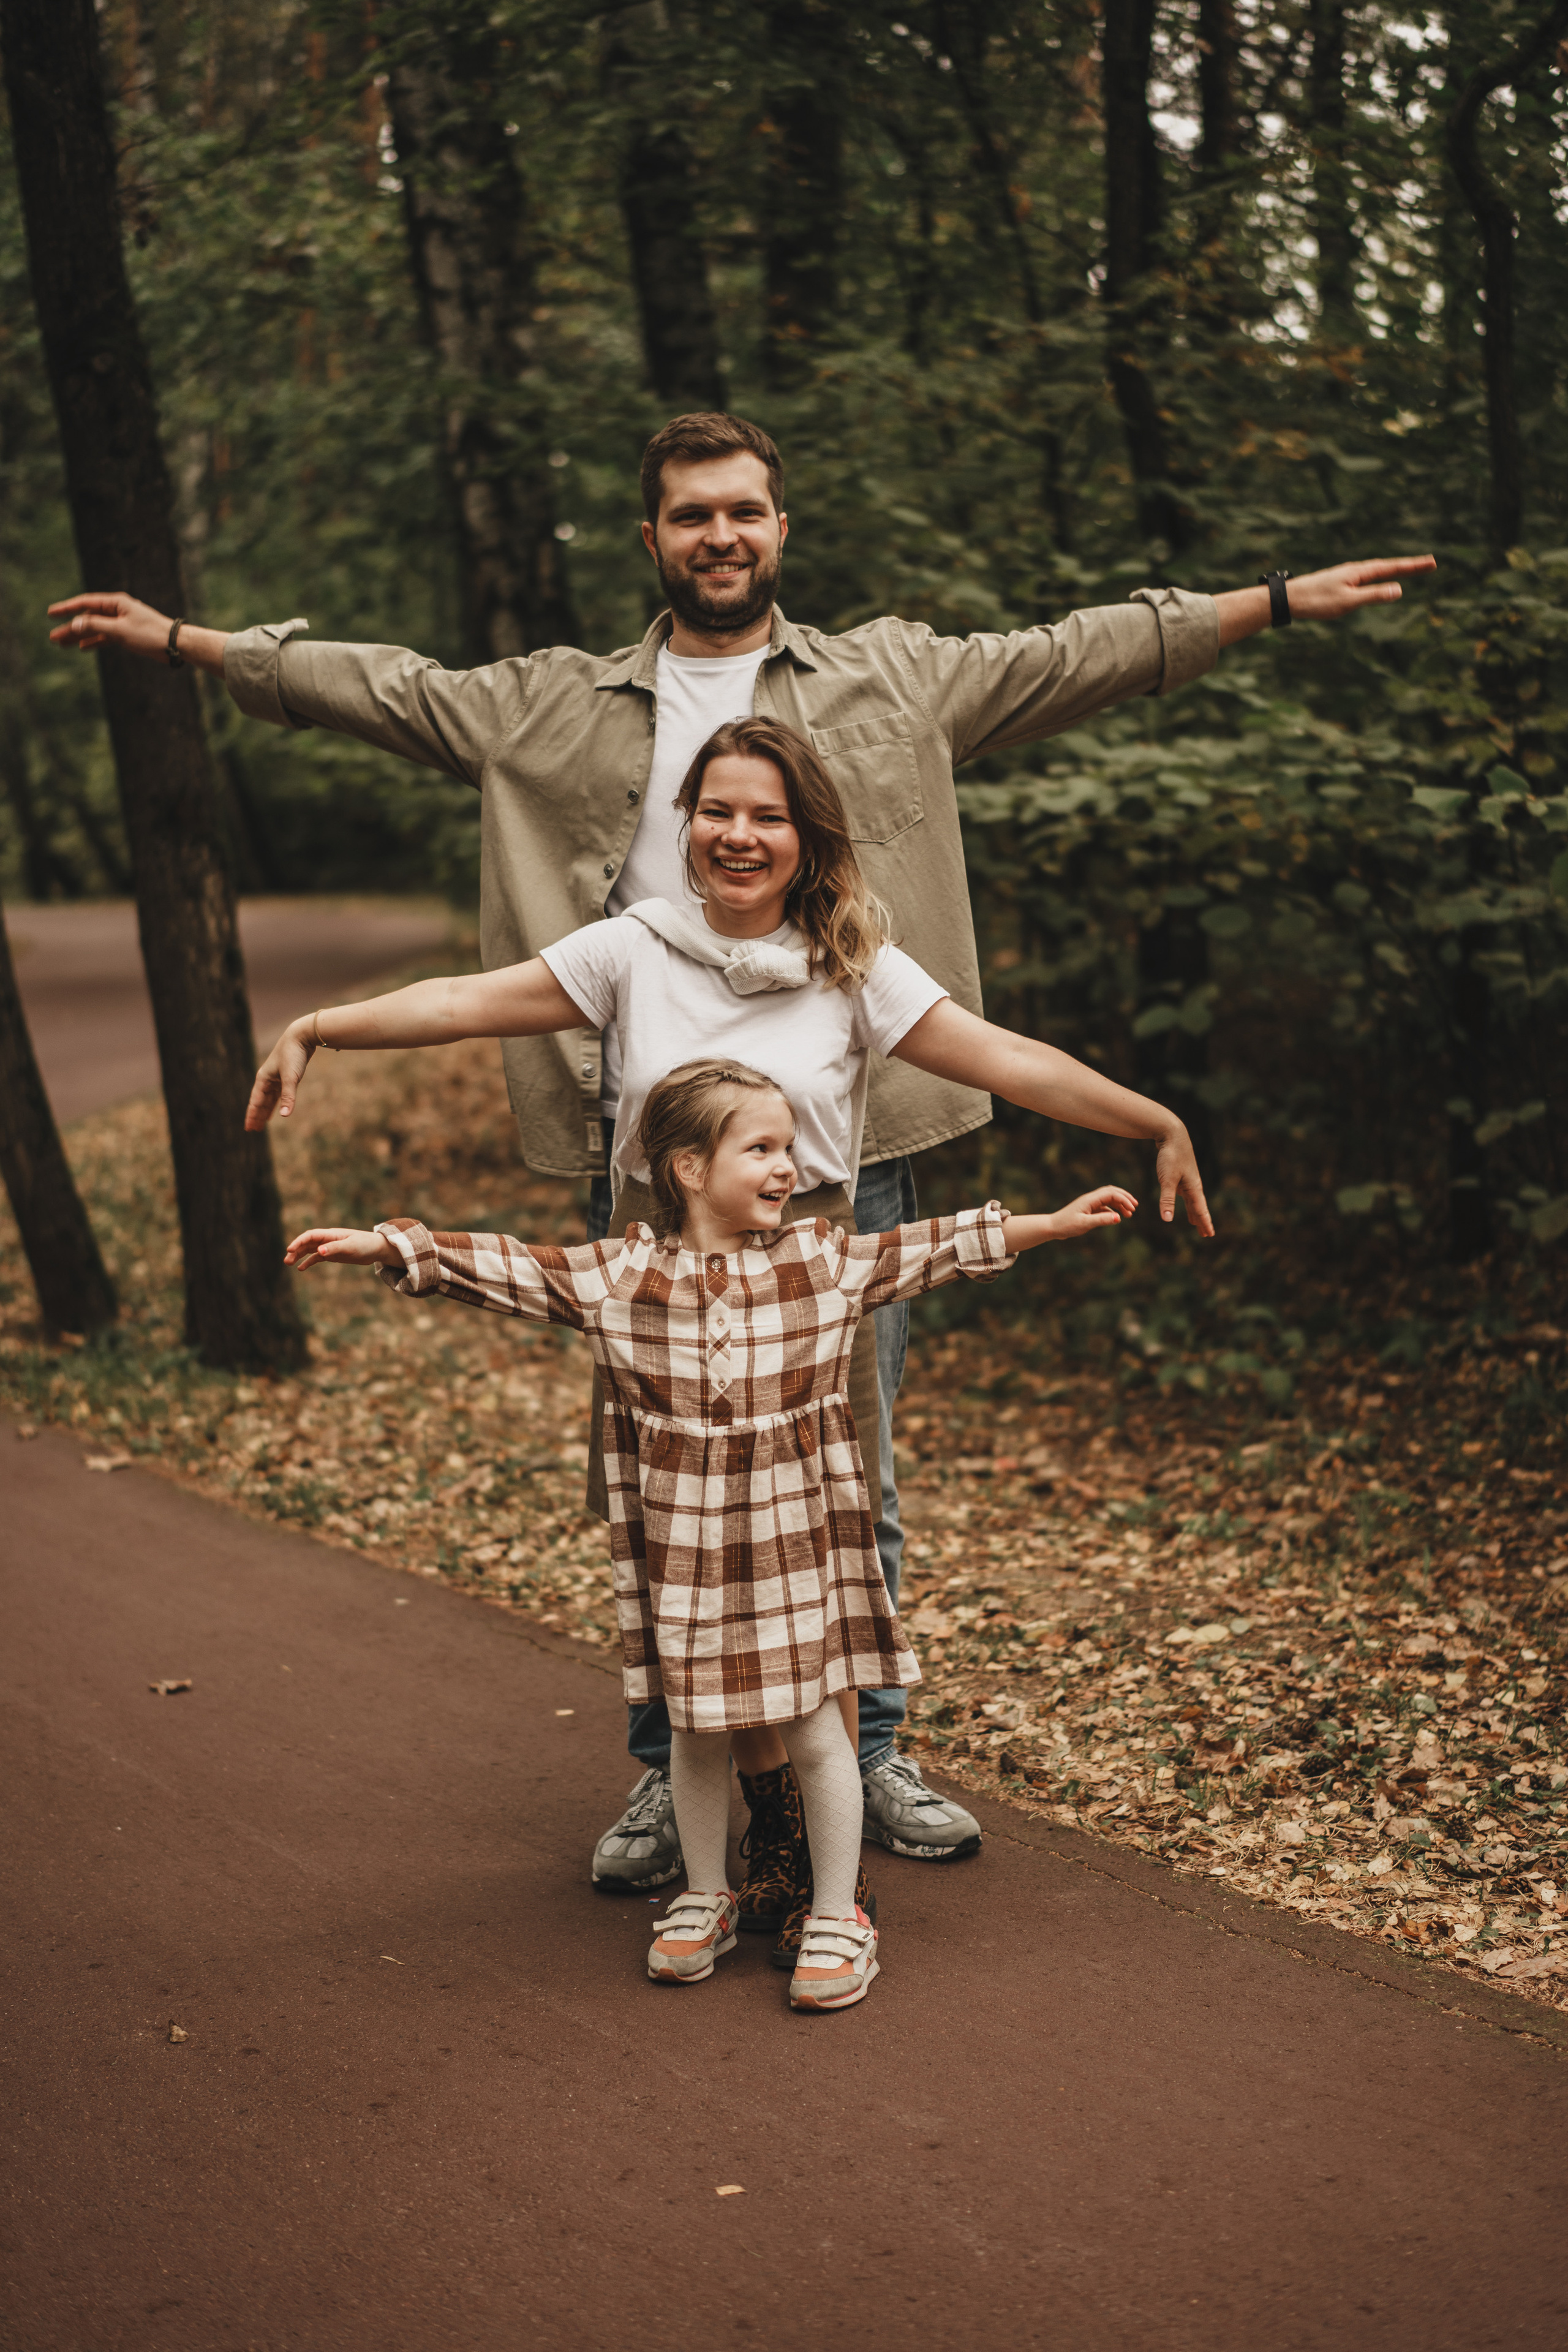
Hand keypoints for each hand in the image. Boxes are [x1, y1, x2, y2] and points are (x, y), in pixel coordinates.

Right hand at [48, 591, 230, 673]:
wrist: (175, 645)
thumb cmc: (150, 634)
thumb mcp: (119, 630)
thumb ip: (96, 626)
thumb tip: (73, 624)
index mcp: (116, 603)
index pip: (85, 603)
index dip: (67, 608)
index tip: (51, 613)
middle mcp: (118, 610)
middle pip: (88, 617)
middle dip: (70, 627)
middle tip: (53, 637)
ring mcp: (122, 622)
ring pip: (95, 628)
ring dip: (79, 636)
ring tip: (62, 644)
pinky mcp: (127, 635)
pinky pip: (106, 637)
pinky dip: (94, 642)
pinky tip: (83, 648)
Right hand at [246, 1019, 316, 1129]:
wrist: (301, 1036)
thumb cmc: (293, 1055)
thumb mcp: (291, 1077)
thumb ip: (288, 1096)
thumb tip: (285, 1115)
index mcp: (263, 1079)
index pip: (255, 1101)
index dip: (252, 1115)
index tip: (248, 1128)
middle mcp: (267, 1079)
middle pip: (260, 1101)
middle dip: (256, 1115)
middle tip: (253, 1130)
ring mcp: (276, 1077)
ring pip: (268, 1098)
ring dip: (265, 1110)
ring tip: (262, 1123)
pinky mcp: (285, 1075)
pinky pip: (277, 1093)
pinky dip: (276, 1102)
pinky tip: (277, 1109)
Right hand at [284, 1226, 397, 1271]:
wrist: (376, 1249)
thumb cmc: (365, 1244)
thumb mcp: (351, 1247)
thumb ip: (335, 1248)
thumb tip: (319, 1251)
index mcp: (331, 1234)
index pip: (310, 1236)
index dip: (298, 1241)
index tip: (289, 1249)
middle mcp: (328, 1239)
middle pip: (307, 1243)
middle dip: (295, 1250)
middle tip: (286, 1261)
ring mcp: (329, 1247)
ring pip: (310, 1250)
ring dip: (299, 1256)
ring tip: (288, 1263)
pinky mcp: (333, 1255)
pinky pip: (317, 1257)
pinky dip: (308, 1262)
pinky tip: (300, 1268)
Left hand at [1046, 1185, 1139, 1239]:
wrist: (1053, 1227)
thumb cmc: (1066, 1225)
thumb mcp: (1085, 1224)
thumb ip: (1102, 1220)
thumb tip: (1118, 1218)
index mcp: (1090, 1199)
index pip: (1111, 1194)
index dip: (1124, 1199)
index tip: (1132, 1209)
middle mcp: (1091, 1199)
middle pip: (1112, 1191)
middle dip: (1125, 1197)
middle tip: (1136, 1205)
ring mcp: (1089, 1203)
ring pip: (1109, 1198)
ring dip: (1120, 1204)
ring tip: (1129, 1214)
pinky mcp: (1088, 1209)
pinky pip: (1104, 1206)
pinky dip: (1113, 1209)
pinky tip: (1117, 1217)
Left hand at [1154, 1124, 1214, 1234]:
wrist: (1172, 1134)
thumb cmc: (1171, 1156)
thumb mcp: (1167, 1179)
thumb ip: (1167, 1200)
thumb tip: (1168, 1220)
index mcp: (1193, 1188)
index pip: (1200, 1210)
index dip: (1205, 1223)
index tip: (1210, 1235)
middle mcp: (1193, 1185)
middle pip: (1199, 1207)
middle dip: (1202, 1221)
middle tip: (1207, 1234)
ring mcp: (1188, 1179)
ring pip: (1193, 1201)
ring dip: (1195, 1212)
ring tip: (1197, 1224)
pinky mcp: (1182, 1174)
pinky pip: (1187, 1194)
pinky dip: (1188, 1203)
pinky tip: (1187, 1203)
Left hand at [1284, 554, 1436, 620]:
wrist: (1289, 598)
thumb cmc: (1317, 601)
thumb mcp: (1348, 602)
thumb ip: (1373, 596)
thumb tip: (1398, 590)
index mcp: (1360, 572)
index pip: (1393, 568)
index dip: (1413, 566)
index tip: (1432, 563)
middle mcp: (1355, 570)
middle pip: (1388, 566)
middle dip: (1409, 566)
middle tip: (1431, 563)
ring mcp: (1348, 575)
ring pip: (1377, 570)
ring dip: (1396, 569)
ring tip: (1412, 568)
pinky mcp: (1341, 582)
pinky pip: (1367, 576)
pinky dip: (1381, 575)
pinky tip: (1379, 577)